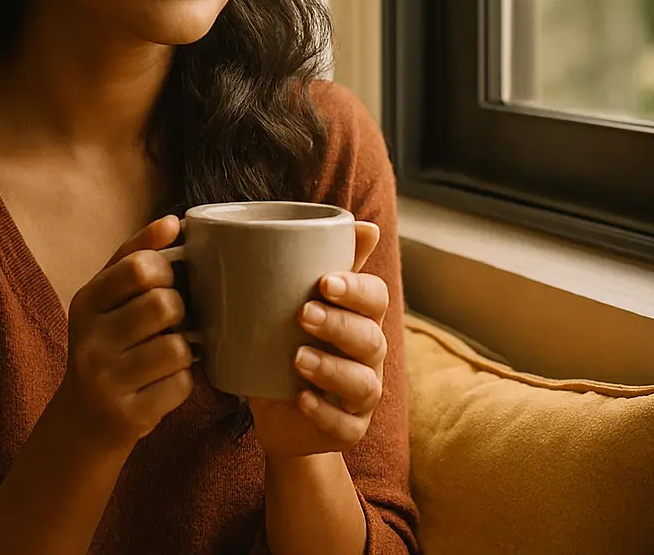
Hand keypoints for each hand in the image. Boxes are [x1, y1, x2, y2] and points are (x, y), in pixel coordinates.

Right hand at [51, 215, 194, 452]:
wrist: (83, 421)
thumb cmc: (106, 346)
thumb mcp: (106, 299)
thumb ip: (136, 256)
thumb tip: (173, 221)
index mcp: (85, 302)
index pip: (139, 267)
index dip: (166, 270)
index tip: (165, 282)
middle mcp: (89, 340)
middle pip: (164, 305)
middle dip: (179, 310)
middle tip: (170, 322)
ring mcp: (106, 380)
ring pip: (177, 347)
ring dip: (182, 349)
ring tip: (166, 353)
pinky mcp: (128, 415)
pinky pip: (181, 384)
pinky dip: (182, 381)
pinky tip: (164, 382)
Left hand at [249, 221, 387, 459]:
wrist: (279, 414)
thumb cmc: (288, 344)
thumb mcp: (297, 303)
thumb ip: (323, 264)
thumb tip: (362, 224)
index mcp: (359, 318)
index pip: (374, 298)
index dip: (356, 289)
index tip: (324, 282)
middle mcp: (368, 356)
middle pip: (371, 338)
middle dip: (340, 325)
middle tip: (303, 314)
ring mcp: (362, 396)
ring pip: (364, 383)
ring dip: (332, 368)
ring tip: (297, 358)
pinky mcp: (349, 429)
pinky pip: (346, 424)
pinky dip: (325, 412)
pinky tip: (302, 399)